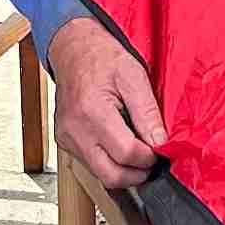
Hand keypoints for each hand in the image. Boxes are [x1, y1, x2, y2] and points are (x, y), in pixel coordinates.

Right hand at [47, 19, 167, 194]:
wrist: (72, 49)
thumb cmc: (101, 57)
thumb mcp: (133, 75)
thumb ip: (147, 112)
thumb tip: (161, 143)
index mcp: (91, 112)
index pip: (126, 154)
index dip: (149, 158)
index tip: (160, 150)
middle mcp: (74, 131)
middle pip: (111, 176)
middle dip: (137, 174)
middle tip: (153, 161)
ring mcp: (66, 139)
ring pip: (101, 175)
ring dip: (123, 170)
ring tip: (137, 150)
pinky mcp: (64, 142)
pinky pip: (91, 165)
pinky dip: (109, 162)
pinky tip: (119, 144)